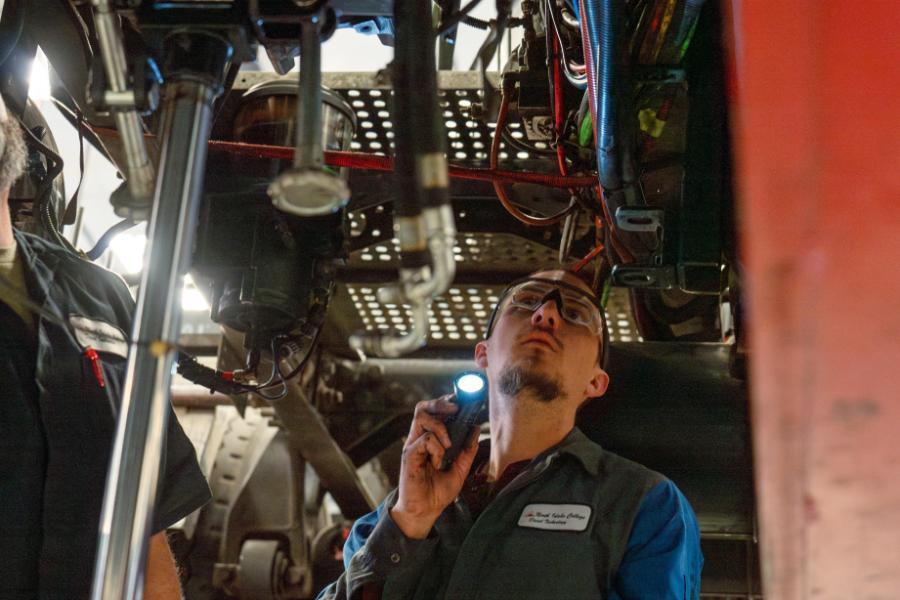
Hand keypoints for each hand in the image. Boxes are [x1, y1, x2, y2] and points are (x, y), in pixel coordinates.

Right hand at [390, 395, 479, 538]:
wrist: (425, 513)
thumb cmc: (437, 493)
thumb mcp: (460, 470)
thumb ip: (467, 451)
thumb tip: (475, 429)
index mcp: (429, 440)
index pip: (433, 412)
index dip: (445, 402)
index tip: (460, 401)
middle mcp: (418, 439)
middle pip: (423, 407)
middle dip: (440, 403)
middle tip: (455, 408)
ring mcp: (412, 446)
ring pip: (422, 417)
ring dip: (440, 427)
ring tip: (449, 444)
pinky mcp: (409, 455)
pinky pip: (426, 440)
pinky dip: (437, 448)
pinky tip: (438, 463)